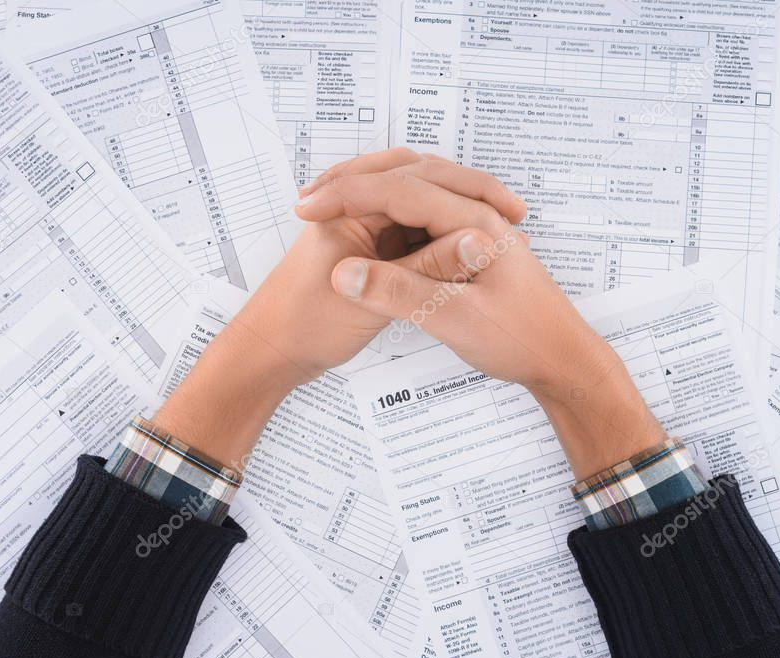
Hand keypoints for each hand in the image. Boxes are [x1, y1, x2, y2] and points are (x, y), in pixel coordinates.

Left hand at [153, 148, 525, 468]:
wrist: (270, 358)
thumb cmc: (304, 327)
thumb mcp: (377, 301)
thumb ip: (429, 268)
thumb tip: (478, 241)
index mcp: (349, 210)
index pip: (414, 177)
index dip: (466, 188)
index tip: (508, 209)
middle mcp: (355, 213)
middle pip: (418, 186)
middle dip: (464, 194)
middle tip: (510, 212)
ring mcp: (361, 234)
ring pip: (417, 212)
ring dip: (452, 217)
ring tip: (502, 231)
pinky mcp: (368, 257)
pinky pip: (410, 237)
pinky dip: (439, 242)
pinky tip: (471, 256)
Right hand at [320, 163, 664, 477]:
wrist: (563, 360)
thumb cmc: (522, 340)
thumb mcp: (454, 320)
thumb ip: (399, 292)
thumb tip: (345, 272)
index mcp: (473, 223)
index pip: (399, 190)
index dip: (346, 195)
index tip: (305, 207)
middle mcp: (474, 216)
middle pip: (406, 177)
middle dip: (353, 183)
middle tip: (309, 198)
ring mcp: (473, 229)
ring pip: (414, 194)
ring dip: (370, 195)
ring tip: (327, 207)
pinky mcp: (468, 247)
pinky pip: (422, 219)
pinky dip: (388, 218)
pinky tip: (367, 234)